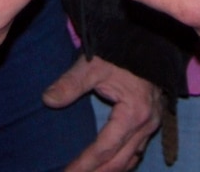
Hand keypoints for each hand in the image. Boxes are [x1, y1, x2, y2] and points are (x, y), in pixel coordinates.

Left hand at [43, 54, 160, 171]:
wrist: (146, 41)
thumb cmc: (120, 52)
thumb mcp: (93, 65)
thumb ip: (70, 83)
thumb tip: (48, 100)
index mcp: (133, 113)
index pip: (104, 148)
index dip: (84, 164)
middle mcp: (146, 124)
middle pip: (119, 161)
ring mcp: (152, 124)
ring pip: (131, 159)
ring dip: (110, 171)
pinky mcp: (151, 122)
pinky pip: (137, 150)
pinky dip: (122, 162)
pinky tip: (108, 165)